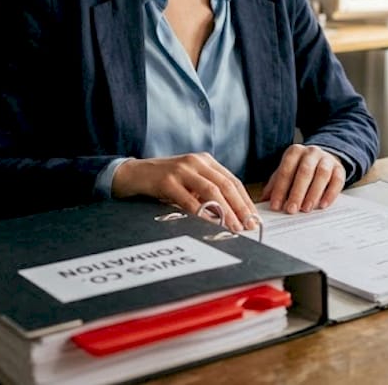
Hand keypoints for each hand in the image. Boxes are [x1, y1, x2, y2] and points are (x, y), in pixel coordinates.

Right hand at [111, 153, 257, 230]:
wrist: (132, 174)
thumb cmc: (162, 181)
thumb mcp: (188, 181)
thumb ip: (207, 192)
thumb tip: (232, 215)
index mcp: (205, 160)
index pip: (232, 180)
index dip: (245, 200)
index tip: (254, 217)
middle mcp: (196, 161)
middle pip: (226, 185)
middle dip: (240, 207)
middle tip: (249, 225)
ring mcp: (181, 169)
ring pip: (211, 191)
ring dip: (226, 211)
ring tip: (233, 227)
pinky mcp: (167, 180)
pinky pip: (189, 200)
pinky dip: (201, 213)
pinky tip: (209, 224)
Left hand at [261, 144, 345, 213]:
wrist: (324, 158)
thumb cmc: (301, 168)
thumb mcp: (287, 172)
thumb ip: (275, 184)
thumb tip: (264, 200)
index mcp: (295, 152)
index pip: (286, 170)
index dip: (280, 189)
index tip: (275, 205)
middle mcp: (311, 152)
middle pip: (304, 171)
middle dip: (297, 192)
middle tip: (291, 209)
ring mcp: (327, 159)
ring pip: (321, 175)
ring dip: (313, 193)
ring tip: (306, 209)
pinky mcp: (339, 168)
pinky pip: (337, 180)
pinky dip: (330, 194)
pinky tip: (323, 205)